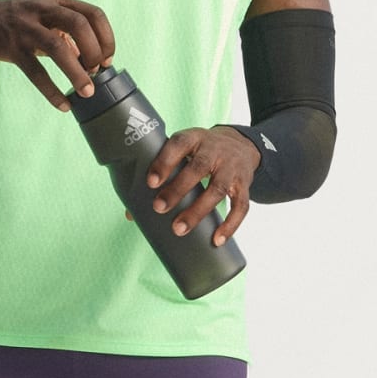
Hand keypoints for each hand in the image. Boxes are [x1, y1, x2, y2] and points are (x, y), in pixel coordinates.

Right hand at [0, 0, 116, 108]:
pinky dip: (52, 90)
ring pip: (58, 47)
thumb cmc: (16, 21)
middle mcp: (43, 10)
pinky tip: (63, 104)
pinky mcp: (12, 48)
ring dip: (77, 72)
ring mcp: (26, 28)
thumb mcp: (44, 18)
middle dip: (94, 51)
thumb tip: (91, 60)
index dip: (106, 37)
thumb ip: (67, 35)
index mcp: (56, 2)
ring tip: (86, 92)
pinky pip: (36, 72)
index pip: (92, 14)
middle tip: (96, 72)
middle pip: (79, 25)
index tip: (108, 59)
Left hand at [138, 125, 261, 246]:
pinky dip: (231, 224)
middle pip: (198, 167)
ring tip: (179, 229)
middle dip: (177, 189)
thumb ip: (161, 177)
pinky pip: (241, 205)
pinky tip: (217, 239)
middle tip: (158, 208)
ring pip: (218, 188)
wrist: (241, 145)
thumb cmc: (201, 152)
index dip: (165, 161)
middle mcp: (215, 150)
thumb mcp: (184, 152)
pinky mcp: (244, 184)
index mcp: (194, 138)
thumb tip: (132, 213)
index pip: (179, 145)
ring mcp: (232, 167)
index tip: (151, 182)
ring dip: (198, 210)